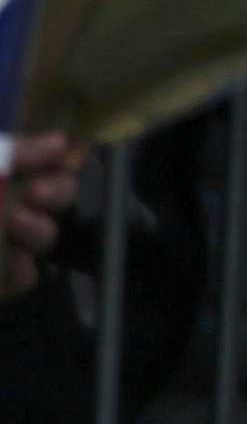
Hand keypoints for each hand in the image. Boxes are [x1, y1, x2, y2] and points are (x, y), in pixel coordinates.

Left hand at [2, 136, 80, 302]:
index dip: (63, 155)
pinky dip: (19, 269)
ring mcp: (8, 246)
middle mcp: (13, 206)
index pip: (49, 158)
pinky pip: (27, 276)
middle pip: (60, 194)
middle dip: (57, 191)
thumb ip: (13, 152)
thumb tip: (63, 141)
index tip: (63, 153)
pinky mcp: (3, 282)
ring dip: (37, 229)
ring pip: (47, 235)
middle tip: (37, 194)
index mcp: (6, 176)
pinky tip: (9, 260)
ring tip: (15, 223)